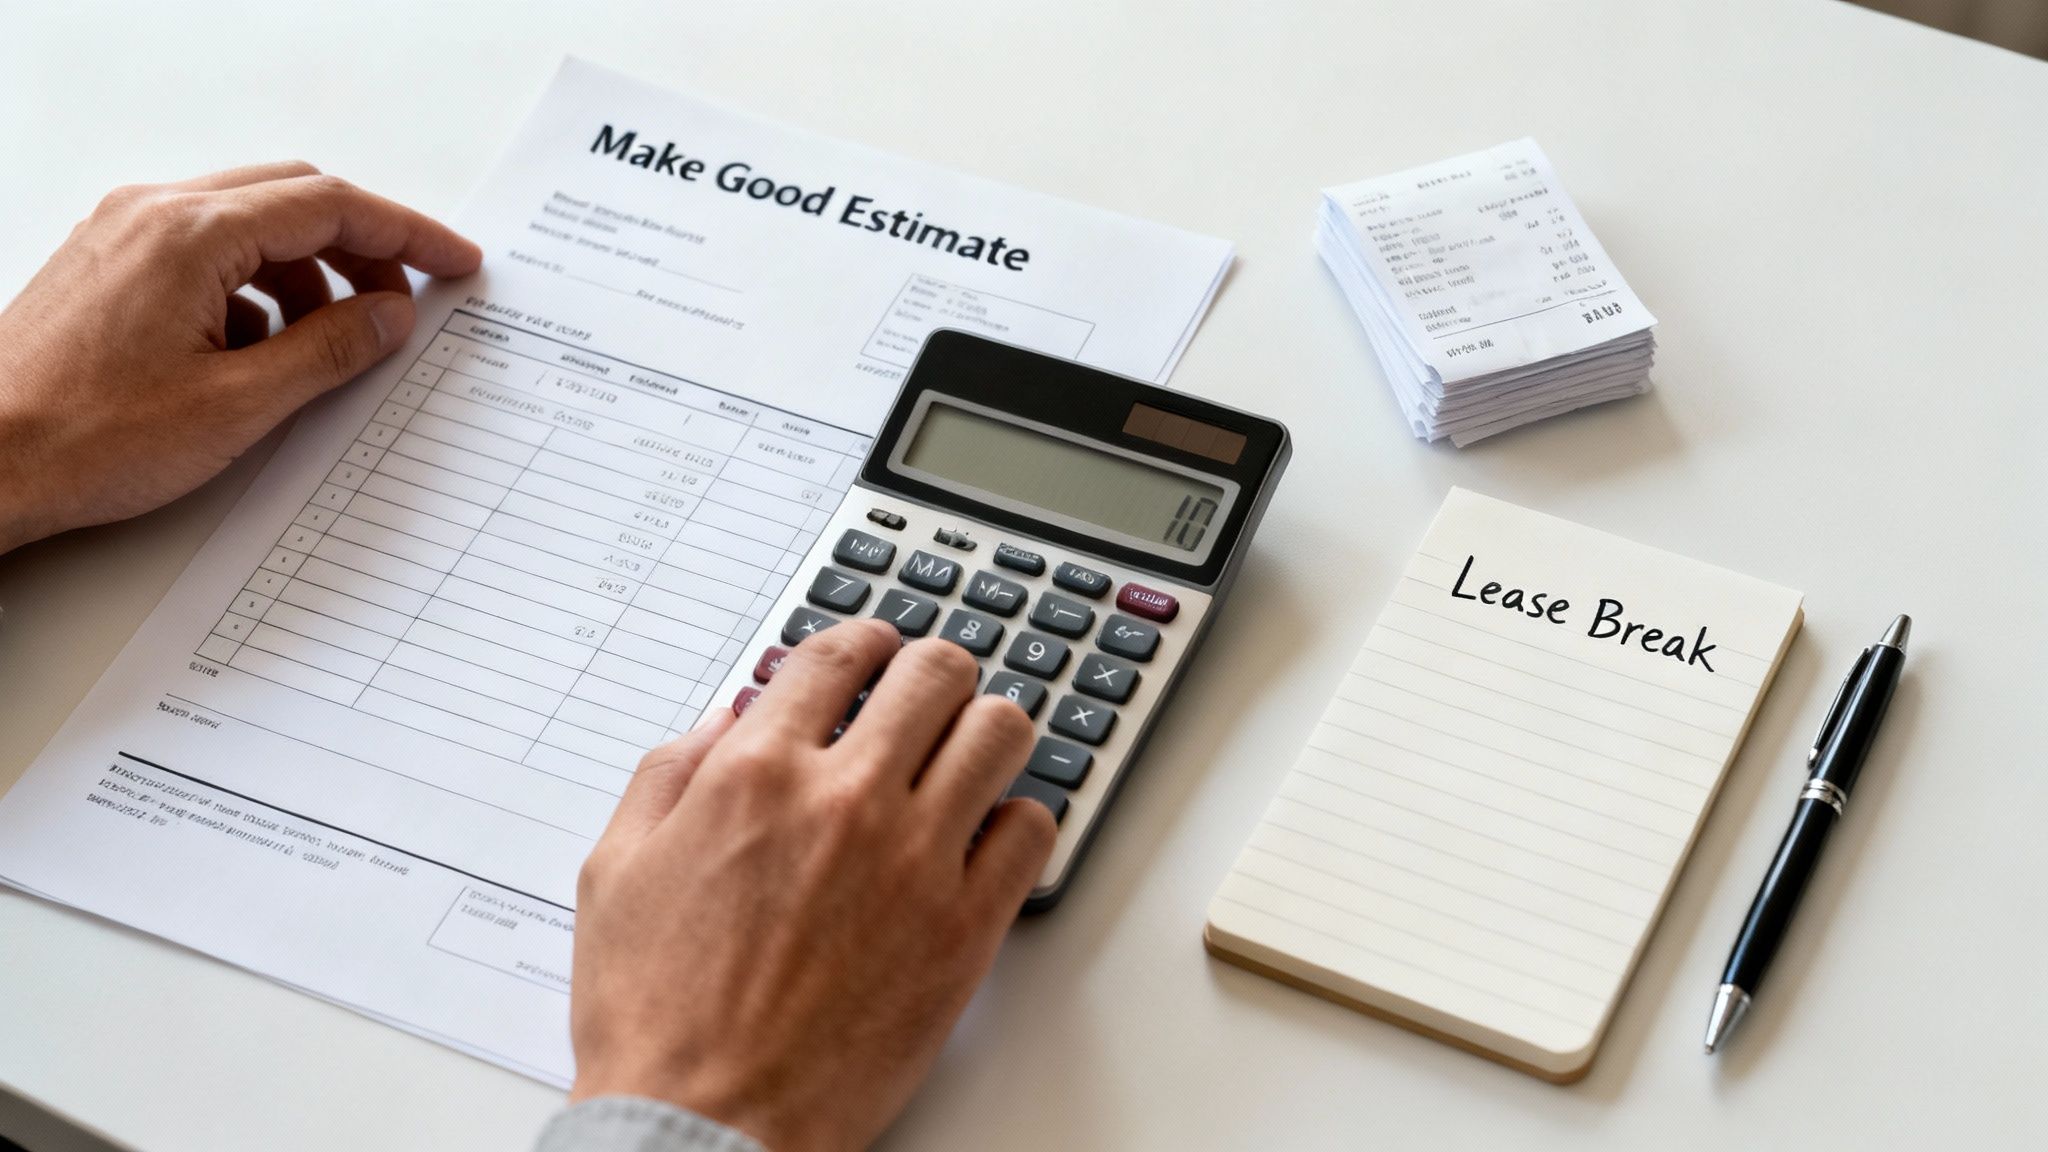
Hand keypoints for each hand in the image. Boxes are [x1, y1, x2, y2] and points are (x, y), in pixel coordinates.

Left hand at [0, 163, 480, 554]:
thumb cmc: (86, 438)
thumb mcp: (237, 404)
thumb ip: (328, 350)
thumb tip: (389, 316)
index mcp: (189, 233)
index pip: (329, 205)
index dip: (406, 234)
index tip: (453, 261)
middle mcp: (152, 212)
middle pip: (292, 198)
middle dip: (361, 248)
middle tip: (403, 304)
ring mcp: (123, 233)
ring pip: (249, 223)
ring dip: (306, 271)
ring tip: (331, 341)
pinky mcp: (107, 264)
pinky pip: (204, 250)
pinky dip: (253, 286)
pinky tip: (259, 351)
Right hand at [568, 620, 1055, 1151]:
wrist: (705, 1124)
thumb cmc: (656, 1016)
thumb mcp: (615, 870)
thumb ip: (670, 774)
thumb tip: (727, 716)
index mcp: (757, 774)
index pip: (840, 654)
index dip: (865, 638)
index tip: (875, 649)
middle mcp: (845, 800)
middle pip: (936, 672)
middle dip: (932, 670)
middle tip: (927, 691)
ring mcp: (915, 861)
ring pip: (999, 733)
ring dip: (985, 729)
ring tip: (967, 750)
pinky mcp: (964, 928)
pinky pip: (1031, 831)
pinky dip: (1016, 819)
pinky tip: (984, 834)